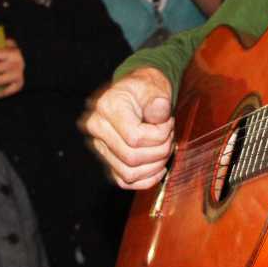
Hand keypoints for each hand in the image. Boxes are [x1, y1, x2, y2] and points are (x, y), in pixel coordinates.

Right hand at [82, 67, 175, 188]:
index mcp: (107, 107)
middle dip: (160, 150)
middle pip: (132, 158)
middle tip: (170, 136)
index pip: (135, 138)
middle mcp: (97, 128)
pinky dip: (146, 179)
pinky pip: (124, 181)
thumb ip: (157, 99)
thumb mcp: (154, 86)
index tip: (168, 123)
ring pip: (129, 173)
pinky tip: (159, 167)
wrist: (137, 93)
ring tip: (165, 146)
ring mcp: (100, 146)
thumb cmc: (146, 89)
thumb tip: (160, 109)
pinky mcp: (108, 159)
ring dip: (155, 166)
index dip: (159, 135)